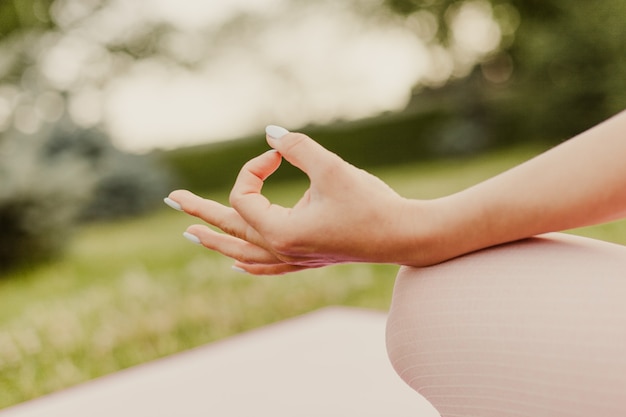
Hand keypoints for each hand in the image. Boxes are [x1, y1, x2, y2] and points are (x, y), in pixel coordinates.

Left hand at [166, 126, 426, 274]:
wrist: (404, 236)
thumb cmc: (371, 204)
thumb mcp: (333, 170)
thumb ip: (299, 148)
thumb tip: (271, 133)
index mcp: (280, 232)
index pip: (245, 196)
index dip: (255, 167)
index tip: (279, 154)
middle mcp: (280, 250)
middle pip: (230, 228)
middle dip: (199, 210)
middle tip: (170, 199)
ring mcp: (292, 259)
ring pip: (242, 251)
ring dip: (216, 238)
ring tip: (192, 233)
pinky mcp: (307, 259)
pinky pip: (265, 266)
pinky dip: (246, 262)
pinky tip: (235, 265)